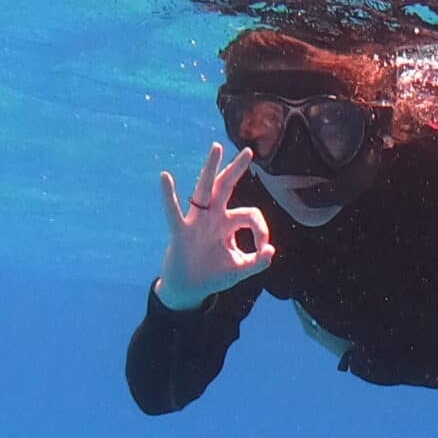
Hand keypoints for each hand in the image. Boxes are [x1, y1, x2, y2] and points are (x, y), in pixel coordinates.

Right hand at [155, 144, 273, 308]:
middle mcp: (213, 217)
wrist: (189, 290)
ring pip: (205, 190)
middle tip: (249, 151)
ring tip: (217, 148)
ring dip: (211, 168)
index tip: (264, 250)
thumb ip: (258, 262)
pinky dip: (168, 195)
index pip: (251, 215)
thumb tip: (271, 250)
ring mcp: (197, 222)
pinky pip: (174, 211)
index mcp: (229, 223)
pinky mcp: (181, 231)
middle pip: (227, 187)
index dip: (263, 231)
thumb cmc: (213, 276)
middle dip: (237, 169)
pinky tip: (165, 177)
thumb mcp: (240, 269)